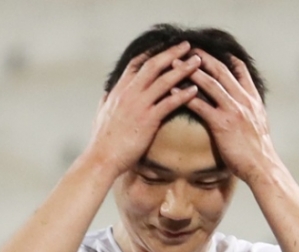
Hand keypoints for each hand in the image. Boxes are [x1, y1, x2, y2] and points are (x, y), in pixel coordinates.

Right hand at [86, 42, 201, 176]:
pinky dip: (183, 94)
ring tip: (198, 62)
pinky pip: (168, 103)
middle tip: (187, 46)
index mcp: (118, 91)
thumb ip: (105, 102)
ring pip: (164, 80)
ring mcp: (138, 105)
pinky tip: (195, 90)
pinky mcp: (147, 120)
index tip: (166, 47)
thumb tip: (106, 94)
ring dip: (183, 69)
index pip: (136, 64)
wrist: (101, 158)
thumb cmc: (102, 141)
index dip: (152, 53)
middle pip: (153, 65)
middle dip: (172, 53)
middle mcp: (128, 93)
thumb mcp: (100, 115)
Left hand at [182, 49, 278, 183]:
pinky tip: (172, 90)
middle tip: (188, 49)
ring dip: (190, 71)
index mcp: (252, 100)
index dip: (225, 58)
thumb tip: (247, 108)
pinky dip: (185, 96)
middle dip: (204, 58)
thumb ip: (252, 111)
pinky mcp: (222, 123)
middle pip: (222, 71)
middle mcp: (244, 100)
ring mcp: (233, 110)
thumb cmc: (258, 152)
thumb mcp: (260, 125)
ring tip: (175, 63)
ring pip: (210, 83)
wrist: (262, 167)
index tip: (212, 50)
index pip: (240, 70)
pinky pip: (200, 105)